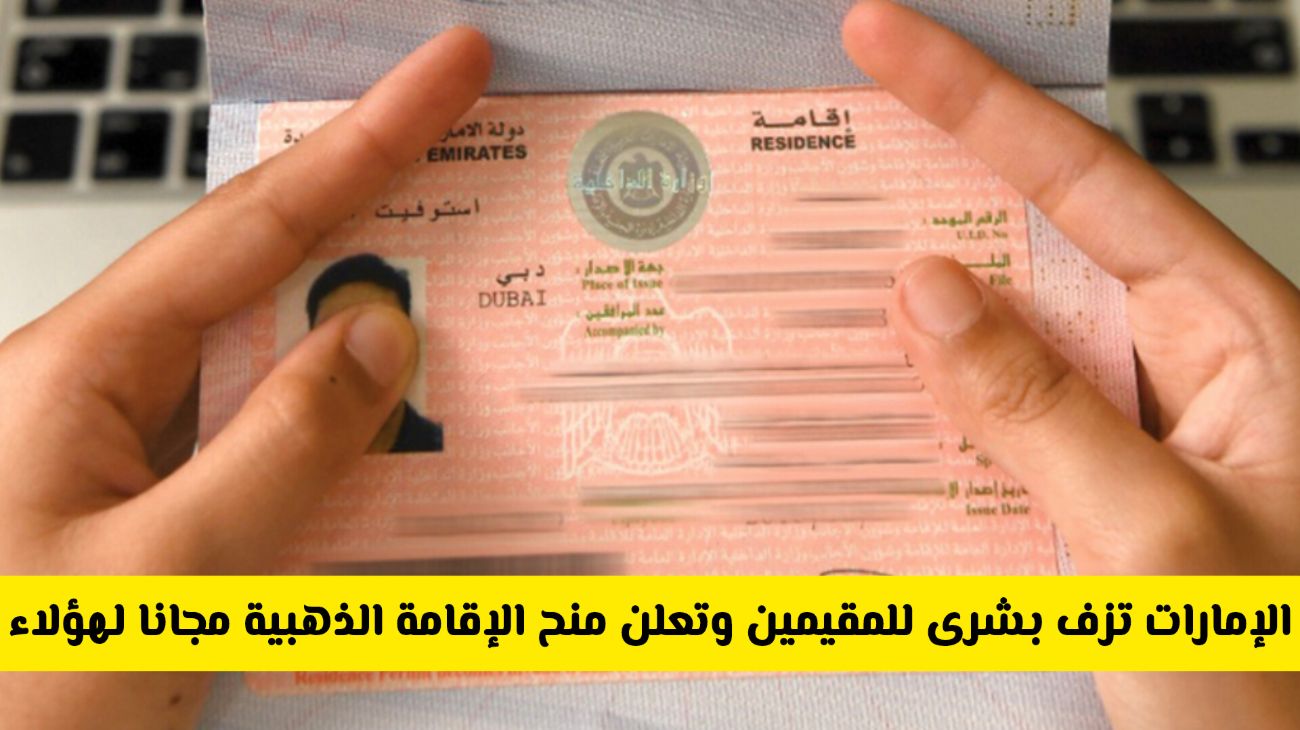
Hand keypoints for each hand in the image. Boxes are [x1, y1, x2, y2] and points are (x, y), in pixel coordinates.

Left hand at [0, 27, 489, 727]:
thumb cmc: (13, 702)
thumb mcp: (165, 579)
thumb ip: (282, 449)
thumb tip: (375, 342)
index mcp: (73, 373)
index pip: (249, 226)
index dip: (364, 139)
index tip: (444, 71)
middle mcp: (93, 394)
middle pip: (260, 280)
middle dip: (373, 231)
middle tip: (476, 190)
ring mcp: (118, 455)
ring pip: (266, 372)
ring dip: (360, 360)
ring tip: (454, 339)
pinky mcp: (145, 511)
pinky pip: (255, 447)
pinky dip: (330, 441)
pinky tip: (383, 452)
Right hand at [842, 1, 1299, 725]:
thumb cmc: (1284, 686)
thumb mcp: (1152, 543)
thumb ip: (1035, 411)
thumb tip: (932, 298)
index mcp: (1249, 341)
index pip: (1095, 186)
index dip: (979, 106)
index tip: (889, 43)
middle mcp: (1196, 368)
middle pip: (1044, 247)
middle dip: (935, 202)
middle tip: (837, 159)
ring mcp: (1144, 428)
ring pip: (1012, 340)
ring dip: (925, 323)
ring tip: (838, 291)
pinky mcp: (1100, 485)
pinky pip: (1004, 418)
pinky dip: (939, 408)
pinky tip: (887, 402)